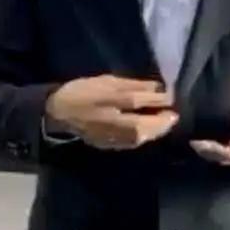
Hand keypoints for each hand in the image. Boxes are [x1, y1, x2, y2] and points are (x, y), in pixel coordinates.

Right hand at [46, 75, 177, 150]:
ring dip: (156, 128)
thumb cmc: (82, 93)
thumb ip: (135, 87)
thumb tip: (160, 89)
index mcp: (126, 117)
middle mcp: (127, 134)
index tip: (170, 92)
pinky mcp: (112, 145)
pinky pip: (134, 141)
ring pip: (145, 137)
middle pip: (153, 128)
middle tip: (171, 109)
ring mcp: (119, 142)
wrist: (57, 113)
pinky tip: (144, 126)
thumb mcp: (108, 83)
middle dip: (165, 119)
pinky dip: (144, 133)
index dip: (164, 99)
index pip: (153, 108)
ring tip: (161, 117)